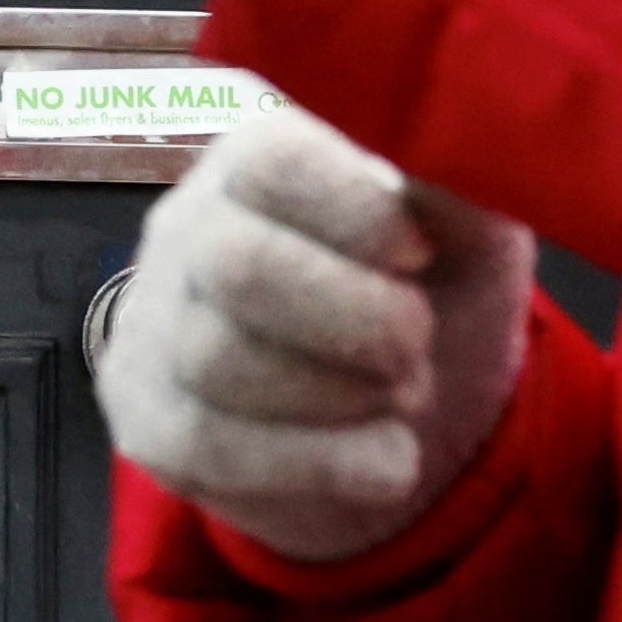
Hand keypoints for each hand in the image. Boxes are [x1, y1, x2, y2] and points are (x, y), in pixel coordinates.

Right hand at [98, 100, 535, 567]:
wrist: (402, 422)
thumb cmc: (432, 300)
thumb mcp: (472, 234)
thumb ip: (454, 190)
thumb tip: (427, 167)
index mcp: (258, 158)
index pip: (271, 160)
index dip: (354, 211)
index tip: (419, 255)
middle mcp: (185, 228)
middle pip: (238, 265)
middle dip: (358, 320)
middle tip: (416, 345)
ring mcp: (152, 328)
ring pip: (219, 362)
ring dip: (344, 396)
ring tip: (400, 398)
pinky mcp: (149, 424)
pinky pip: (214, 448)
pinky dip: (327, 463)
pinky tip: (386, 459)